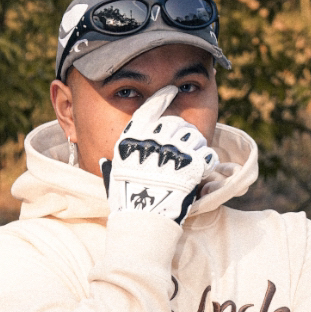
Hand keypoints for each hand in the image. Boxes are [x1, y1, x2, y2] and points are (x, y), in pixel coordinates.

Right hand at [101, 85, 218, 223]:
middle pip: (176, 123)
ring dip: (195, 145)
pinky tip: (202, 168)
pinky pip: (207, 154)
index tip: (171, 90)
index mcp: (134, 139)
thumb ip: (112, 166)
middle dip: (181, 132)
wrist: (143, 220)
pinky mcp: (193, 165)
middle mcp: (155, 140)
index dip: (163, 97)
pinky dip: (207, 160)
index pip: (150, 108)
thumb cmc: (125, 202)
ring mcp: (175, 151)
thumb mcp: (113, 178)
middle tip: (182, 145)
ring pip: (194, 136)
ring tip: (192, 159)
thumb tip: (103, 163)